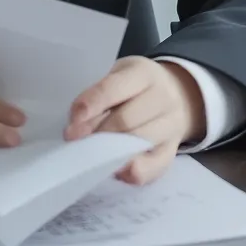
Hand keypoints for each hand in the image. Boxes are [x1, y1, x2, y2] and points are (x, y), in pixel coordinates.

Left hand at [64, 57, 205, 184]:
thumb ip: (95, 101)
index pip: (113, 89)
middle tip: (79, 144)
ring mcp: (172, 125)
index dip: (89, 108)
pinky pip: (153, 167)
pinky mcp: (172, 150)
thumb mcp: (116, 81)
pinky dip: (131, 172)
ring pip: (139, 144)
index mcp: (144, 73)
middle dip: (98, 135)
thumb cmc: (134, 89)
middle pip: (126, 120)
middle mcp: (164, 97)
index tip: (70, 129)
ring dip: (111, 153)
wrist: (175, 94)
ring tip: (96, 154)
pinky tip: (116, 169)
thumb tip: (76, 133)